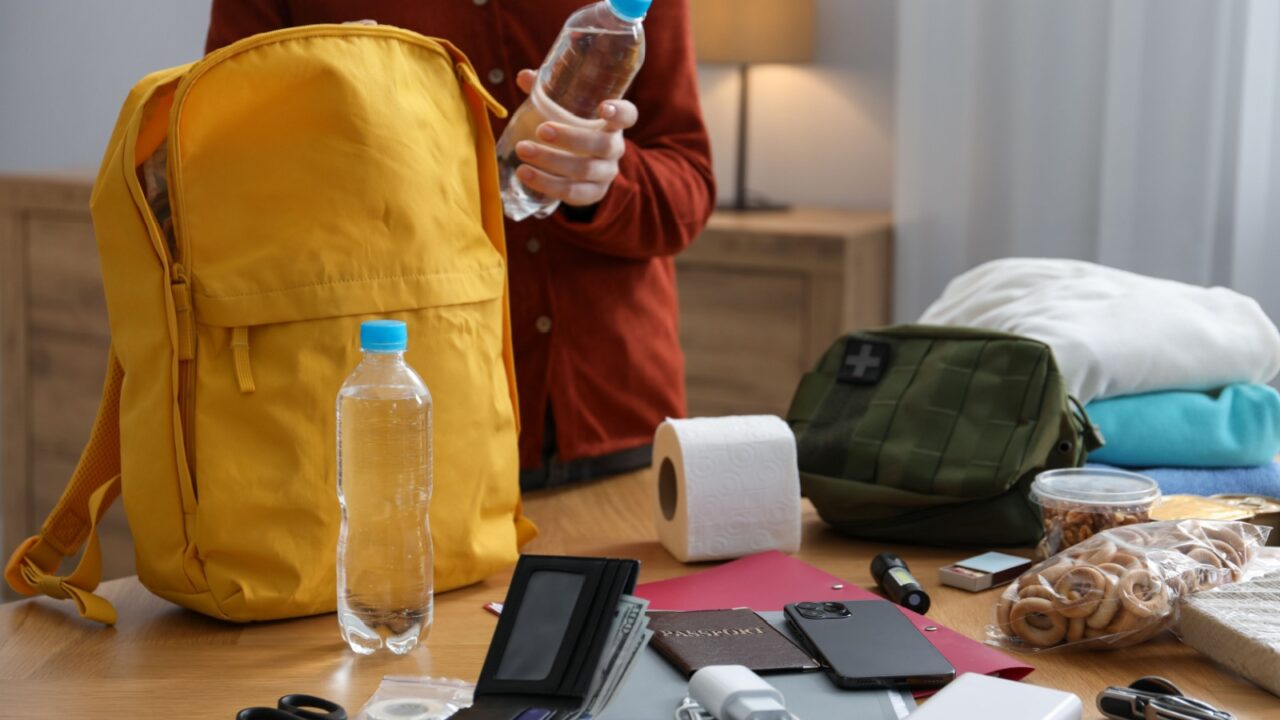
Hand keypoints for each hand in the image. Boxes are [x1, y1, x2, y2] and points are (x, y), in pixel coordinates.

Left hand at [513, 69, 637, 207]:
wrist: (581, 168)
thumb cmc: (573, 129)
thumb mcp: (566, 110)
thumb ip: (548, 93)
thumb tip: (525, 77)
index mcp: (613, 124)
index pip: (627, 115)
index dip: (620, 112)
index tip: (603, 107)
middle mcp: (614, 149)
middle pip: (602, 145)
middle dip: (571, 138)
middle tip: (541, 130)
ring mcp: (605, 173)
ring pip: (584, 170)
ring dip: (551, 161)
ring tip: (521, 149)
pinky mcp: (593, 194)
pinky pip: (572, 193)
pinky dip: (546, 184)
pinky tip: (524, 174)